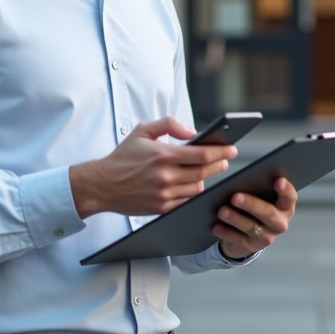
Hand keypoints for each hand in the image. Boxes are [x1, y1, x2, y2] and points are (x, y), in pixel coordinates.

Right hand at [69, 117, 236, 217]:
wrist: (102, 185)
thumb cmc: (123, 157)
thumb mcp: (142, 130)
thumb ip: (169, 124)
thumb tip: (192, 131)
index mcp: (162, 154)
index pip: (201, 154)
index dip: (220, 151)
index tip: (232, 148)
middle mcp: (165, 176)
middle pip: (204, 172)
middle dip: (219, 164)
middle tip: (225, 159)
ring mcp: (164, 194)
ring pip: (197, 187)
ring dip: (205, 178)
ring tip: (206, 170)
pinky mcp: (161, 208)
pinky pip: (186, 201)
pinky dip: (192, 192)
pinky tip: (192, 184)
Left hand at [213, 177, 296, 260]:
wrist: (247, 232)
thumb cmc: (254, 205)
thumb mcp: (259, 196)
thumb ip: (257, 188)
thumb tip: (241, 180)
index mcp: (285, 206)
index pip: (290, 197)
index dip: (285, 189)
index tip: (277, 180)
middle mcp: (280, 223)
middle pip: (269, 213)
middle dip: (252, 204)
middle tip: (235, 197)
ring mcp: (267, 237)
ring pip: (252, 227)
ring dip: (235, 218)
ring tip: (221, 211)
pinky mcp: (252, 247)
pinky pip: (239, 239)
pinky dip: (226, 232)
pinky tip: (215, 226)